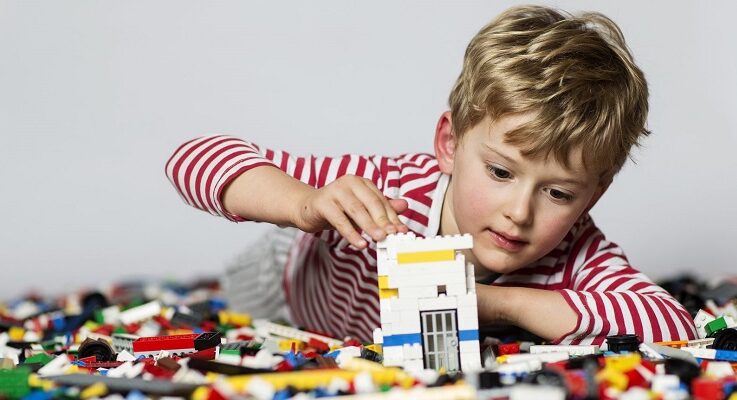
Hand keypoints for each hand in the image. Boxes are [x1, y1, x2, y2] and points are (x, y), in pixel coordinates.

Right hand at [294, 175, 408, 247]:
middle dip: (383, 220)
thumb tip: (404, 205)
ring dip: (369, 226)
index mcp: (361, 182)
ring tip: (379, 239)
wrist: (307, 208)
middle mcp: (349, 182)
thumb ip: (382, 208)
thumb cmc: (337, 209)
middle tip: (392, 235)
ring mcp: (334, 190)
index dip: (392, 217)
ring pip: (356, 210)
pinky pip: (340, 219)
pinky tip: (360, 243)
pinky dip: (351, 233)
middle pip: (371, 203)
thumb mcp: (361, 209)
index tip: (401, 231)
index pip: (381, 200)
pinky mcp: (322, 202)